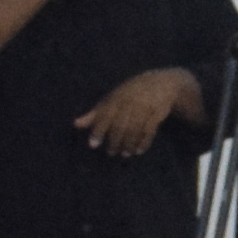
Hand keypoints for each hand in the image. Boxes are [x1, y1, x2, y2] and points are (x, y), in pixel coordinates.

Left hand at [76, 68, 198, 158]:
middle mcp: (131, 102)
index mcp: (117, 98)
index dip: (98, 131)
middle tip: (111, 153)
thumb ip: (96, 113)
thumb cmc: (130, 93)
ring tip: (125, 154)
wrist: (162, 83)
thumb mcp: (112, 99)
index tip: (93, 145)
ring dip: (129, 144)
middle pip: (121, 126)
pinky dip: (144, 142)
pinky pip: (150, 131)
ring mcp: (146, 107)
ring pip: (135, 130)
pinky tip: (139, 151)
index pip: (105, 116)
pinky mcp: (158, 113)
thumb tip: (76, 124)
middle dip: (115, 141)